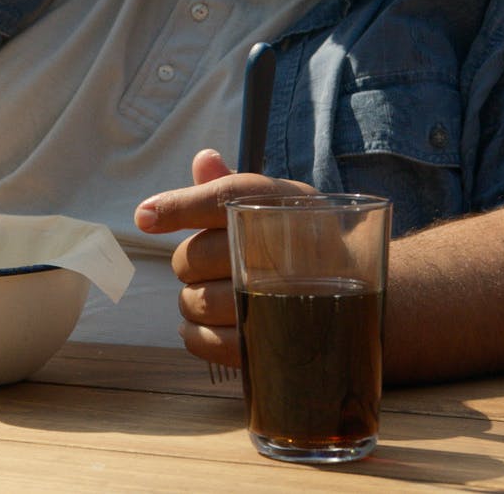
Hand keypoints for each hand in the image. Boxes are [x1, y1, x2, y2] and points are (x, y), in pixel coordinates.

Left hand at [133, 149, 315, 366]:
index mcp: (278, 207)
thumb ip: (232, 186)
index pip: (222, 199)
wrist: (360, 290)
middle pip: (193, 257)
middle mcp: (278, 251)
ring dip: (192, 300)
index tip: (144, 218)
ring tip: (218, 293)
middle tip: (211, 264)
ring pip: (194, 301)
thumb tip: (204, 159)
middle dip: (188, 263)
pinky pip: (205, 340)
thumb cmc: (303, 239)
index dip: (178, 207)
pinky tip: (206, 324)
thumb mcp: (277, 203)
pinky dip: (195, 333)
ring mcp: (275, 302)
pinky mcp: (268, 343)